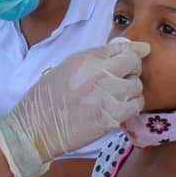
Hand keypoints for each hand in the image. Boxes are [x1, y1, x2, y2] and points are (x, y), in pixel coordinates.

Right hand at [0, 41, 147, 176]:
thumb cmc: (44, 99)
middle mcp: (99, 73)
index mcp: (84, 59)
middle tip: (126, 77)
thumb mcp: (64, 68)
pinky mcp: (111, 118)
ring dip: (132, 90)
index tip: (141, 51)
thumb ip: (90, 61)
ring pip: (137, 86)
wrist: (34, 128)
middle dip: (133, 69)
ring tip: (120, 96)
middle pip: (134, 64)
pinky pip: (134, 106)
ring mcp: (106, 96)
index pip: (120, 48)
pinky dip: (131, 106)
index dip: (133, 50)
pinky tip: (121, 109)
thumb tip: (115, 55)